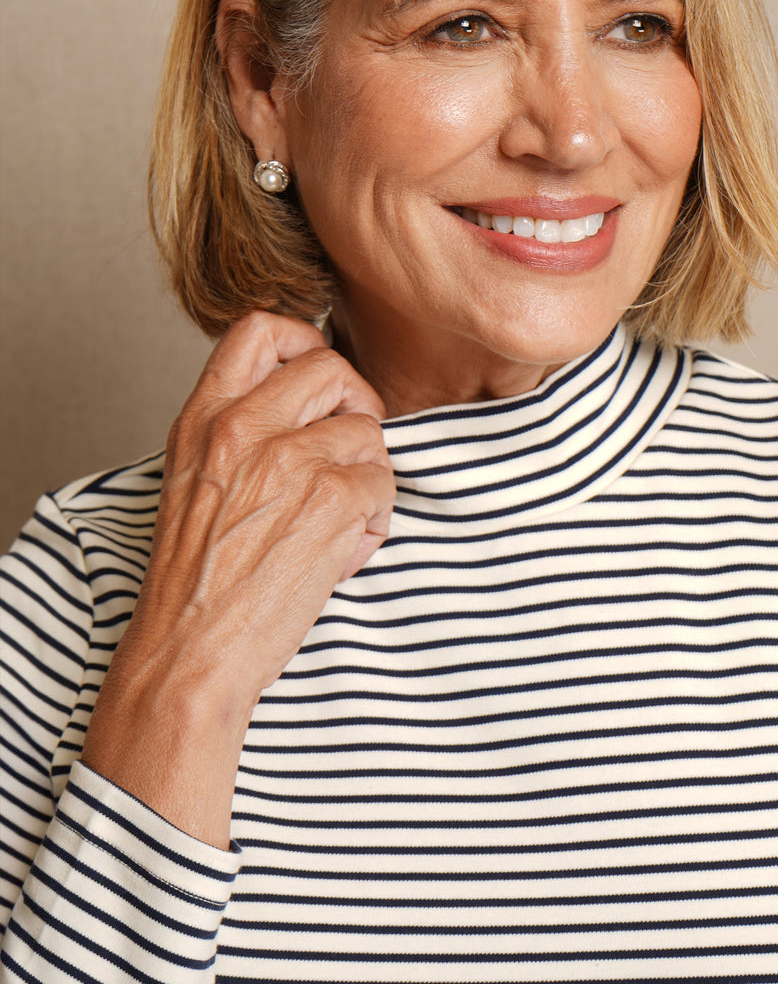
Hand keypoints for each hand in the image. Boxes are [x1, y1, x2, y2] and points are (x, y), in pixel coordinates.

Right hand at [82, 312, 394, 845]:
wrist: (188, 655)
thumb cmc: (195, 582)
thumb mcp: (194, 481)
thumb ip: (240, 430)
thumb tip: (309, 400)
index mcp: (203, 418)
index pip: (259, 328)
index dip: (303, 340)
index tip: (318, 377)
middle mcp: (243, 428)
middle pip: (330, 367)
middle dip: (353, 406)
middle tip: (347, 451)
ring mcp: (289, 460)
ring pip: (367, 431)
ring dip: (366, 476)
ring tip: (337, 520)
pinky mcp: (331, 499)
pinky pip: (384, 483)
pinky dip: (375, 519)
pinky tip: (342, 550)